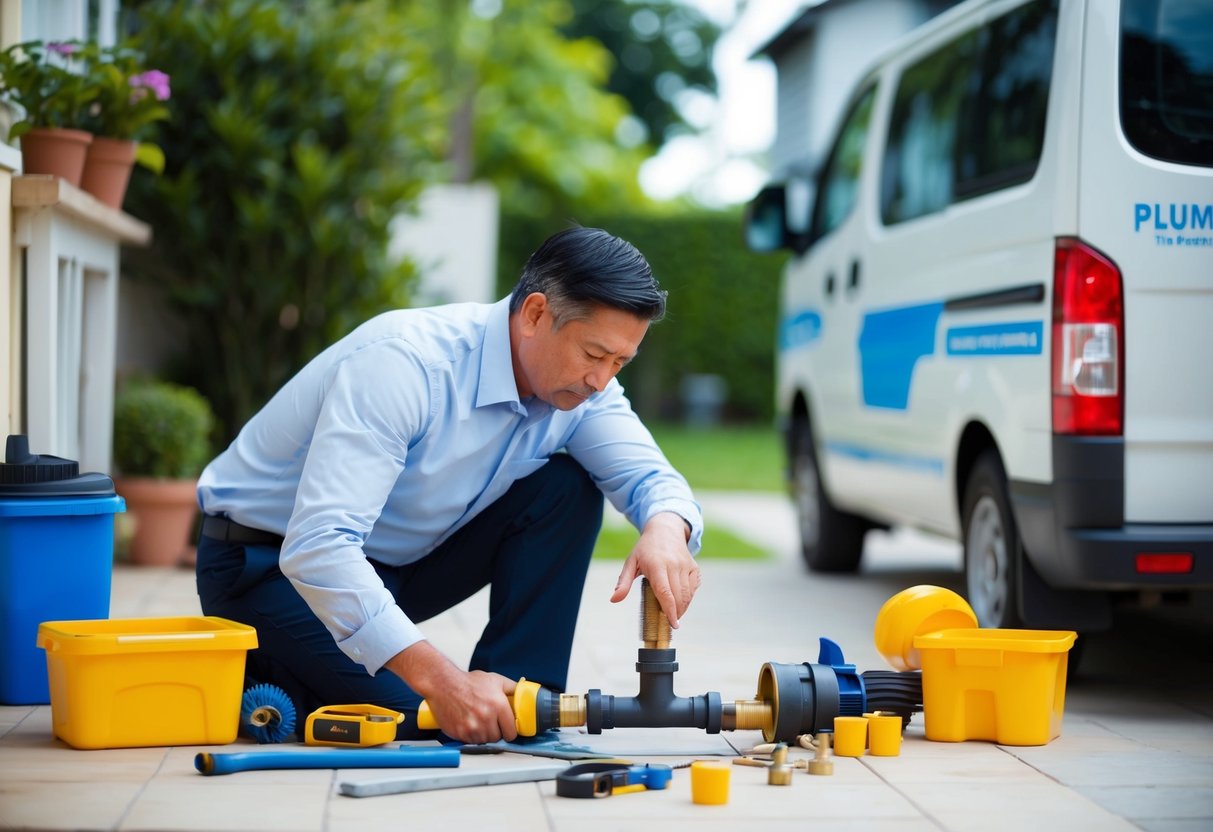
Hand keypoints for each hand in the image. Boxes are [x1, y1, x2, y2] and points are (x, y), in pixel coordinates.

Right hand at [385, 641, 517, 742]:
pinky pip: (470, 741)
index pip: (512, 731)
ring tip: (478, 721)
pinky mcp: (460, 733)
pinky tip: (469, 723)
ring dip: (483, 735)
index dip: (510, 731)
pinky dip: (471, 736)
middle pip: (498, 738)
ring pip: (484, 741)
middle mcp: (486, 717)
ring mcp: (472, 727)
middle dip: (496, 731)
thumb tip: (523, 692)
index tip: (508, 729)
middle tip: (491, 722)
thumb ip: (512, 688)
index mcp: (498, 705)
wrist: (443, 684)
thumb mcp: (494, 680)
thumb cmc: (467, 682)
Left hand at [610, 512, 700, 628]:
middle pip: (678, 596)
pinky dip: (688, 598)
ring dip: (682, 608)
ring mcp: (686, 566)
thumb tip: (614, 600)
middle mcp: (674, 565)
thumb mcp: (631, 562)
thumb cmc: (645, 548)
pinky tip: (680, 601)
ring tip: (674, 614)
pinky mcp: (694, 567)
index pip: (665, 592)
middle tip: (668, 621)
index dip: (669, 610)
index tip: (673, 624)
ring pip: (687, 594)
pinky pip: (693, 588)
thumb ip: (623, 582)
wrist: (666, 530)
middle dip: (675, 613)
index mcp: (657, 565)